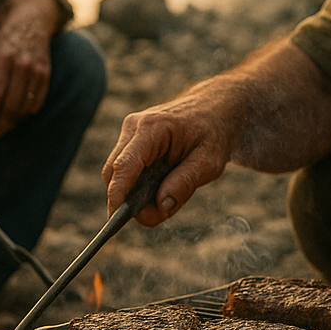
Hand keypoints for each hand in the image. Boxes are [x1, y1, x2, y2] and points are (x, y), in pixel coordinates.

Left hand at [0, 0, 58, 137]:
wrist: (30, 26)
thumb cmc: (2, 45)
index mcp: (1, 58)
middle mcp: (21, 64)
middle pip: (11, 101)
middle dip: (1, 122)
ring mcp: (36, 69)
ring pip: (26, 104)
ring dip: (15, 120)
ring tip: (3, 126)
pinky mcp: (46, 74)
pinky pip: (38, 100)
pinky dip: (28, 112)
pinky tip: (19, 116)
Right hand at [102, 91, 234, 225]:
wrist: (216, 110)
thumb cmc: (214, 133)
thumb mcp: (209, 162)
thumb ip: (185, 183)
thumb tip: (160, 207)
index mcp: (153, 128)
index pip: (125, 165)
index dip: (118, 194)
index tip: (114, 219)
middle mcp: (135, 127)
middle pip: (114, 172)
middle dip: (129, 200)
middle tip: (158, 214)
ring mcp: (131, 133)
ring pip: (118, 174)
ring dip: (136, 193)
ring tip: (166, 199)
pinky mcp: (133, 141)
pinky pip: (128, 170)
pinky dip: (139, 185)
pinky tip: (162, 187)